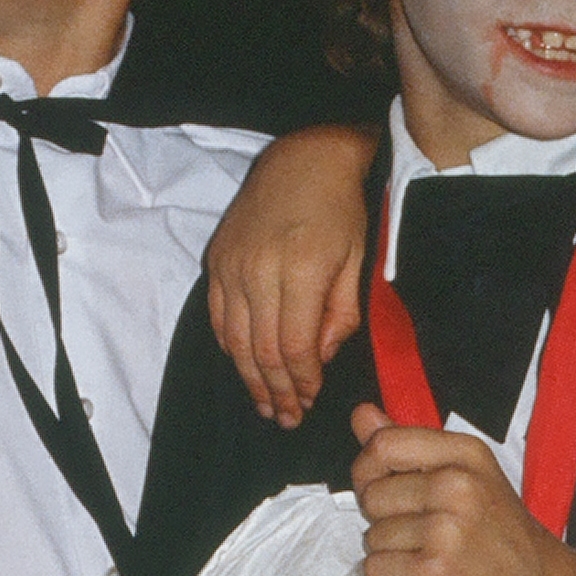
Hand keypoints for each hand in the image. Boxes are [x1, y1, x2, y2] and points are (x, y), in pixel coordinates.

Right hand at [205, 125, 375, 427]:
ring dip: (250, 378)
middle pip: (262, 350)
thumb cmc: (341, 209)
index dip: (302, 382)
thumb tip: (317, 359)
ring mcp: (232, 265)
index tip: (311, 400)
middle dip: (276, 391)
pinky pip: (218, 317)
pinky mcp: (218, 260)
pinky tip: (245, 366)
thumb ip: (340, 315)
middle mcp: (259, 270)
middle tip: (287, 418)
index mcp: (301, 270)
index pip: (296, 346)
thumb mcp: (358, 261)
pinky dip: (230, 348)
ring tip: (265, 405)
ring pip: (235, 340)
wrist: (305, 158)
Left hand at [349, 404, 568, 575]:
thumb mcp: (469, 475)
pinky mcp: (435, 572)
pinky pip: (375, 569)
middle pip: (372, 495)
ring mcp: (446, 530)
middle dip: (385, 519)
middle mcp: (457, 486)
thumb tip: (362, 414)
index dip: (369, 470)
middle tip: (425, 534)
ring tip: (432, 556)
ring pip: (372, 536)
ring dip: (392, 553)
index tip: (387, 489)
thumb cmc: (502, 536)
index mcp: (465, 454)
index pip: (384, 445)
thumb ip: (409, 444)